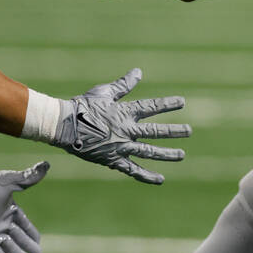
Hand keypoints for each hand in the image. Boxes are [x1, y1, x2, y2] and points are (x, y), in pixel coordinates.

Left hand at [0, 161, 47, 252]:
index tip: (40, 240)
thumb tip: (46, 164)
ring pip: (11, 248)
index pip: (24, 223)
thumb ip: (29, 177)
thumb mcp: (12, 181)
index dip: (32, 232)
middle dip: (28, 246)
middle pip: (19, 238)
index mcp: (9, 209)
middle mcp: (2, 223)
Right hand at [56, 68, 189, 184]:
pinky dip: (146, 176)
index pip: (151, 107)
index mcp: (125, 112)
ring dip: (167, 154)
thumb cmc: (82, 106)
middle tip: (189, 131)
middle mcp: (126, 130)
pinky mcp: (113, 160)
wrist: (63, 126)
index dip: (167, 104)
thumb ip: (124, 85)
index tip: (182, 102)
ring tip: (182, 155)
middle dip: (174, 131)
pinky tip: (160, 179)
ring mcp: (121, 147)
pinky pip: (132, 170)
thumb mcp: (104, 92)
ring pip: (149, 152)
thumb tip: (139, 72)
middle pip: (155, 131)